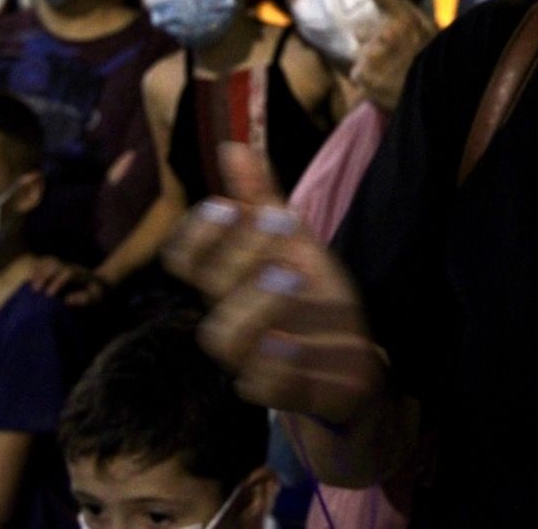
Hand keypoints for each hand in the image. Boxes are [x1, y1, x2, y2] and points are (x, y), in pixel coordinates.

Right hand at [27, 257, 109, 306]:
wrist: (98, 281)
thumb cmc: (96, 292)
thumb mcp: (95, 297)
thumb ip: (84, 299)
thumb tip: (66, 301)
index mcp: (80, 273)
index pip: (67, 274)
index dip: (57, 283)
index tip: (49, 295)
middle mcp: (70, 267)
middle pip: (55, 266)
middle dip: (44, 277)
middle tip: (36, 291)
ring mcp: (63, 266)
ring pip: (48, 264)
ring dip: (38, 273)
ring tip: (30, 287)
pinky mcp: (57, 268)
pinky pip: (44, 265)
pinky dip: (36, 271)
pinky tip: (29, 281)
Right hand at [162, 143, 383, 424]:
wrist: (354, 356)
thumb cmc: (312, 296)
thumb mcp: (294, 243)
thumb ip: (262, 198)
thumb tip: (233, 145)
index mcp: (229, 279)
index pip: (184, 258)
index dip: (197, 233)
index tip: (229, 206)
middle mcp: (232, 316)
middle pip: (210, 288)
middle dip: (240, 251)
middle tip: (279, 223)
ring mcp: (254, 356)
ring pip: (224, 337)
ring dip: (253, 303)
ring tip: (290, 277)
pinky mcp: (283, 391)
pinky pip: (262, 386)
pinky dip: (276, 365)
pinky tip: (293, 341)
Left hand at [349, 0, 435, 111]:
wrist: (443, 95)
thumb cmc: (433, 62)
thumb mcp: (424, 32)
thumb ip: (397, 22)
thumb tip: (361, 28)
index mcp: (405, 16)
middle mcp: (390, 30)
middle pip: (362, 33)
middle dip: (372, 44)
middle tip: (398, 59)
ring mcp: (376, 52)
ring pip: (360, 55)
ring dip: (372, 66)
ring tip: (396, 74)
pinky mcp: (366, 73)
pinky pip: (358, 75)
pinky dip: (369, 83)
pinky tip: (388, 86)